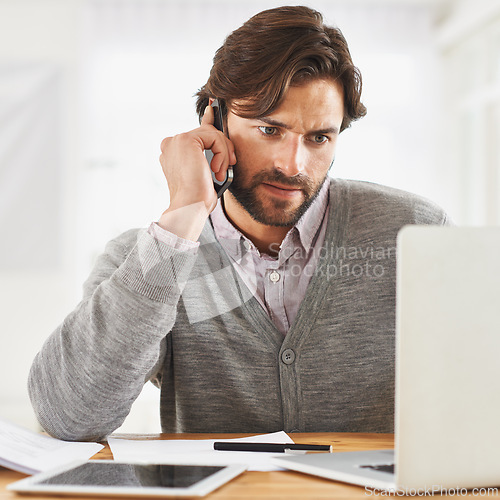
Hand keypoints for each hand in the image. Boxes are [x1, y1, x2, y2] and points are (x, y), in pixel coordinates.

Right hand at [157, 105, 236, 240]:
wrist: (190, 208)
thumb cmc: (198, 197)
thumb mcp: (207, 171)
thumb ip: (210, 151)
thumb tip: (217, 134)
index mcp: (173, 151)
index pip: (196, 132)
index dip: (207, 120)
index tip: (214, 108)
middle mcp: (171, 144)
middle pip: (208, 132)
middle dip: (224, 148)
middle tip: (227, 167)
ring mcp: (177, 140)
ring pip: (213, 134)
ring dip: (224, 154)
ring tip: (220, 173)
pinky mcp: (186, 140)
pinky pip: (214, 137)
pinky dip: (222, 154)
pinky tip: (217, 170)